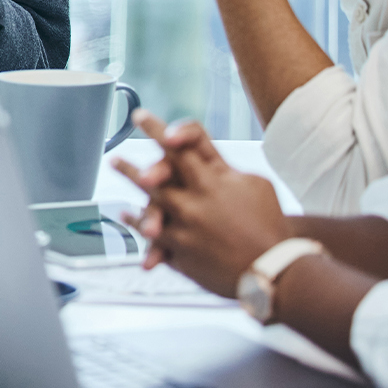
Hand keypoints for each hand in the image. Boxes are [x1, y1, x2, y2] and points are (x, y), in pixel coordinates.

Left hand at [111, 111, 290, 296]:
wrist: (275, 271)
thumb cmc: (270, 224)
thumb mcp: (254, 184)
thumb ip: (223, 169)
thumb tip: (202, 158)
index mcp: (213, 180)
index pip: (180, 145)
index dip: (156, 128)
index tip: (139, 116)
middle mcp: (193, 202)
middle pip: (154, 177)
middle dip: (132, 166)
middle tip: (113, 156)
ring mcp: (183, 229)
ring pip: (147, 206)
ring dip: (129, 193)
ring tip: (117, 186)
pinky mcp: (180, 254)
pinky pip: (150, 238)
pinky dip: (137, 224)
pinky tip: (127, 214)